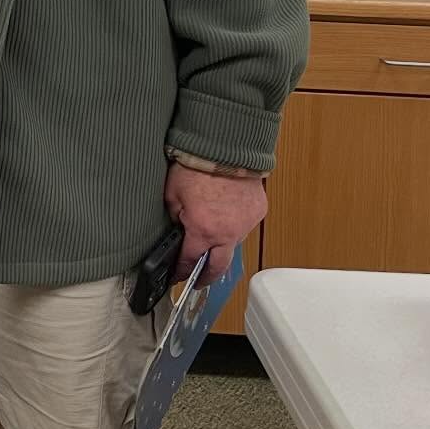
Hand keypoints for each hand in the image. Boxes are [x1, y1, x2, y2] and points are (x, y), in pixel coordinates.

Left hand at [164, 162, 267, 282]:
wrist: (226, 147)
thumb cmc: (197, 166)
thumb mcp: (172, 194)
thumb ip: (174, 217)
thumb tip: (175, 230)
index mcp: (202, 231)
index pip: (190, 261)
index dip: (181, 272)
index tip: (177, 277)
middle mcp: (227, 233)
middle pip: (217, 268)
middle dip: (206, 277)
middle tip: (198, 281)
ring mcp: (245, 224)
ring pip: (232, 245)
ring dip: (221, 245)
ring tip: (211, 237)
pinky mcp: (257, 213)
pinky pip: (244, 226)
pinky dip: (234, 224)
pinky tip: (225, 214)